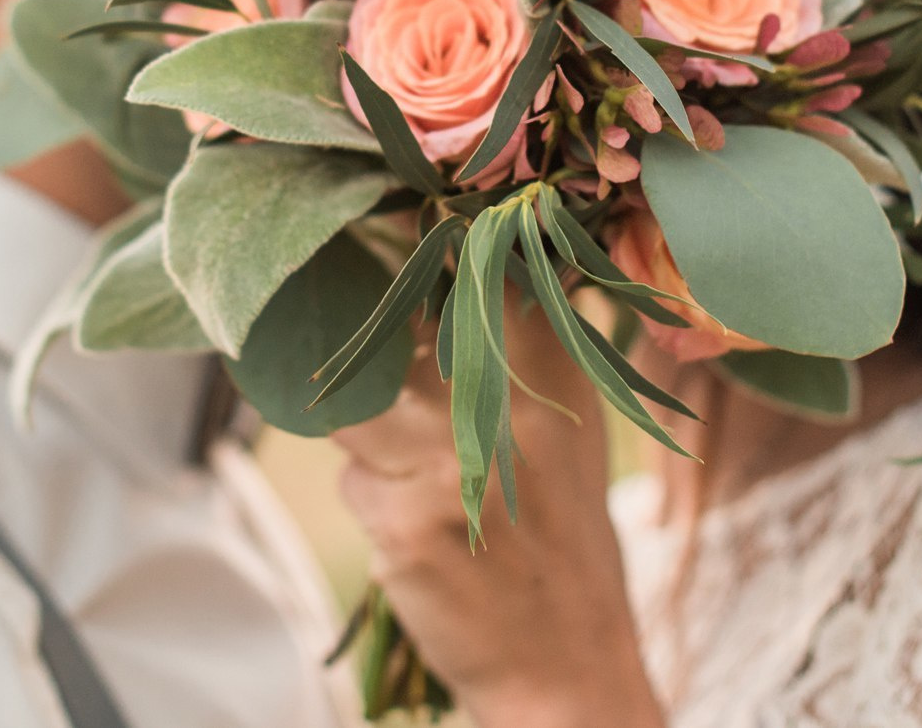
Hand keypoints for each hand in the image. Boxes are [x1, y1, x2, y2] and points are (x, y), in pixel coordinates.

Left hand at [332, 293, 666, 727]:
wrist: (567, 663)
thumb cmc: (561, 534)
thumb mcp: (569, 424)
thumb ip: (520, 345)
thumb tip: (447, 264)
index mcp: (549, 360)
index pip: (457, 272)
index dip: (408, 266)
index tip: (384, 258)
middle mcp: (502, 398)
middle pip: (388, 334)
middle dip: (375, 363)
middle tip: (402, 401)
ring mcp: (450, 460)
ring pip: (358, 407)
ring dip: (372, 442)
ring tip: (423, 479)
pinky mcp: (407, 522)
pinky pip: (351, 479)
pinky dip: (373, 501)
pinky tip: (420, 530)